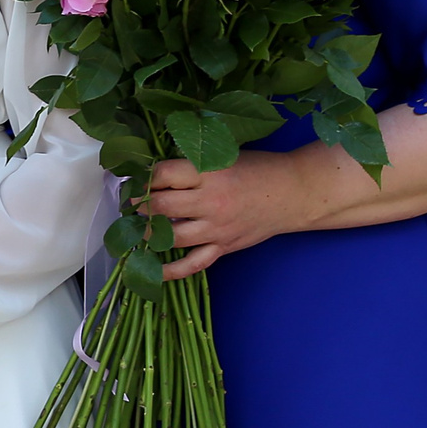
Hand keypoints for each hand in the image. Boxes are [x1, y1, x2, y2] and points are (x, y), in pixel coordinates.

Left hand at [137, 151, 313, 281]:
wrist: (293, 192)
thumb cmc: (257, 168)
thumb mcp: (224, 156)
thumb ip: (194, 165)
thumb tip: (157, 172)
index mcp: (209, 172)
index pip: (164, 175)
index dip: (145, 177)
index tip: (137, 179)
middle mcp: (210, 201)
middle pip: (162, 207)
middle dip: (141, 206)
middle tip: (133, 204)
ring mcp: (216, 228)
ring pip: (172, 237)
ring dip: (148, 235)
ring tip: (137, 230)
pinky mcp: (224, 246)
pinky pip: (193, 264)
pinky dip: (172, 271)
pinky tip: (154, 271)